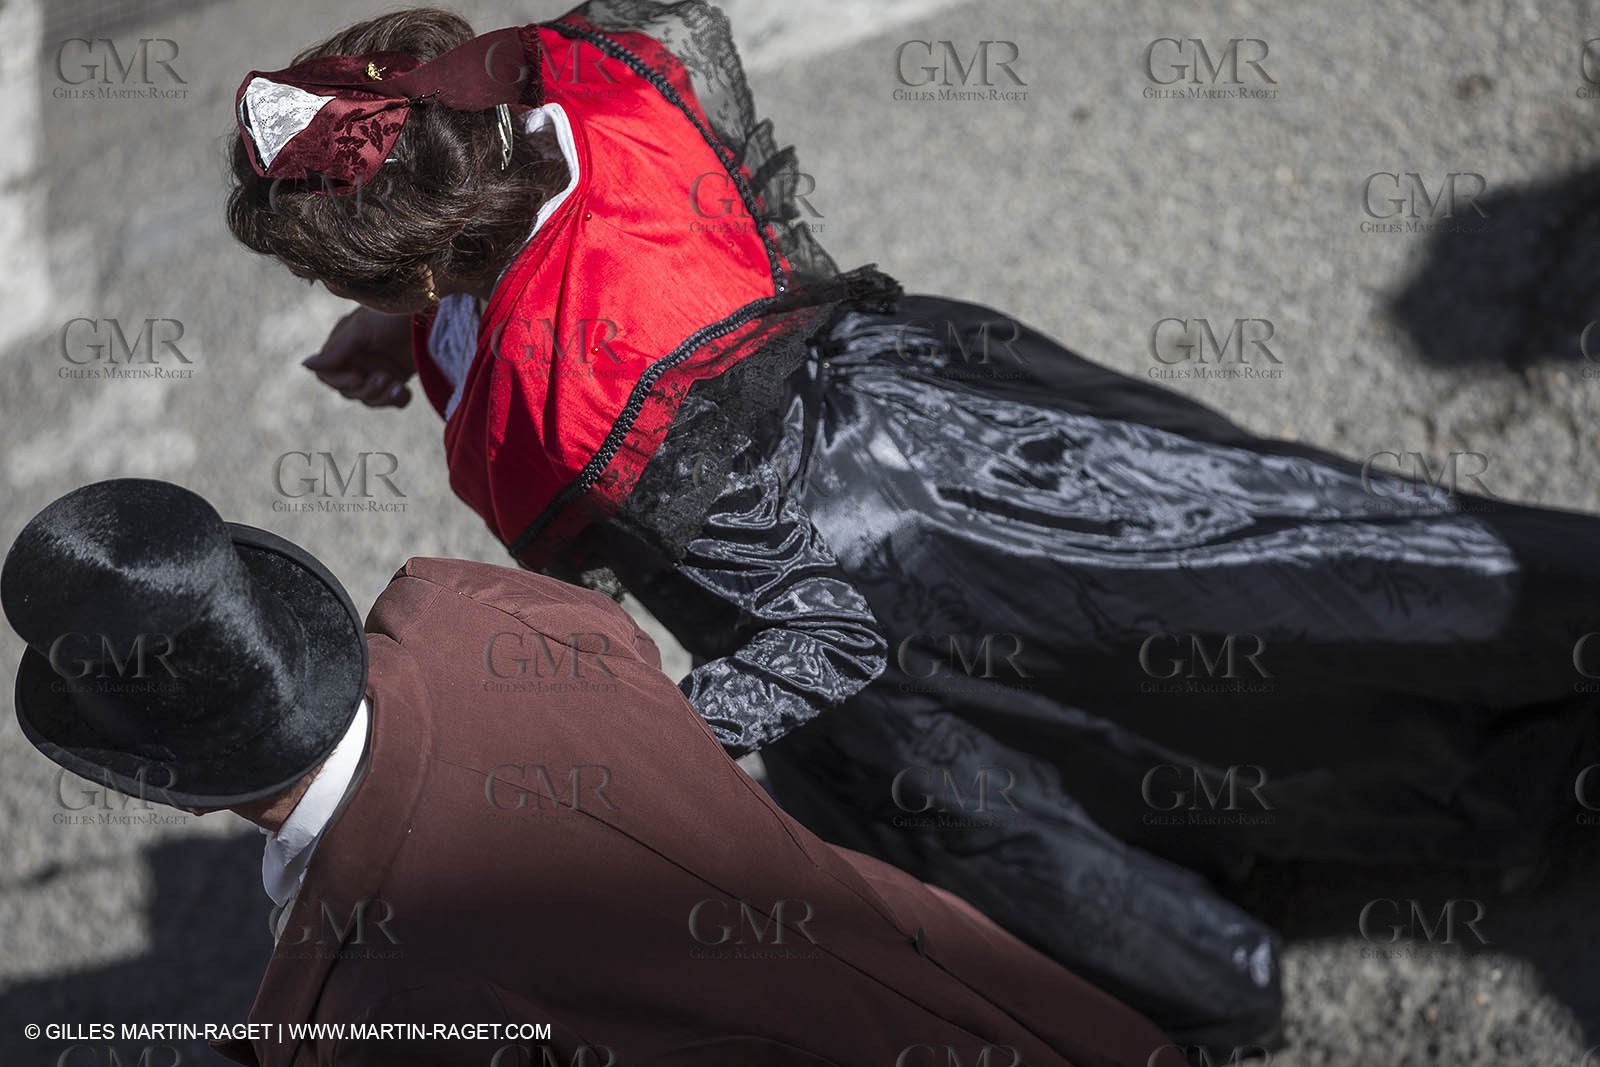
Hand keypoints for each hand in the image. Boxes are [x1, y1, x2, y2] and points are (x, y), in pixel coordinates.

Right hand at [303, 307, 417, 407]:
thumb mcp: (363, 330)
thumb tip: (305, 365)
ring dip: (381, 396)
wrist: (433, 316)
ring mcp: (378, 368)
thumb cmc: (395, 315)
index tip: (358, 377)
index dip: (339, 381)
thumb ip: (336, 350)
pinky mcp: (399, 377)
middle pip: (348, 391)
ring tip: (396, 383)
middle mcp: (358, 359)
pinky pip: (391, 400)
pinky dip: (397, 400)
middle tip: (384, 378)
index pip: (327, 374)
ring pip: (368, 399)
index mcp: (344, 345)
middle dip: (365, 390)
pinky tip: (406, 390)